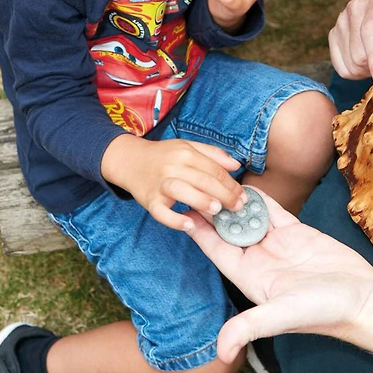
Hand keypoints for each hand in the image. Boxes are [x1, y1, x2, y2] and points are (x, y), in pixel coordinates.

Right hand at [101, 135, 246, 231]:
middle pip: (202, 179)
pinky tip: (189, 225)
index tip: (243, 196)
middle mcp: (173, 166)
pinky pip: (161, 212)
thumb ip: (213, 154)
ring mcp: (160, 183)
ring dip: (201, 201)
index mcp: (185, 153)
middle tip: (238, 207)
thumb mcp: (187, 147)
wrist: (129, 160)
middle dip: (224, 194)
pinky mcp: (149, 200)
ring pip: (182, 191)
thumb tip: (236, 165)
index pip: (213, 169)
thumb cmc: (163, 156)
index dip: (231, 183)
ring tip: (217, 211)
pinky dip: (174, 220)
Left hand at [185, 189, 372, 363]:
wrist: (365, 302)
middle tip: (198, 184)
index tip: (182, 210)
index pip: (217, 251)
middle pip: (228, 231)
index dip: (199, 231)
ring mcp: (278, 247)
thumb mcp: (283, 315)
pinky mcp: (298, 234)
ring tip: (218, 179)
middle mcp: (260, 261)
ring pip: (249, 218)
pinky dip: (261, 199)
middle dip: (214, 211)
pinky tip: (247, 185)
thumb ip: (250, 327)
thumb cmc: (326, 313)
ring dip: (235, 202)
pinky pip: (273, 212)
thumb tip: (221, 352)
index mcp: (250, 278)